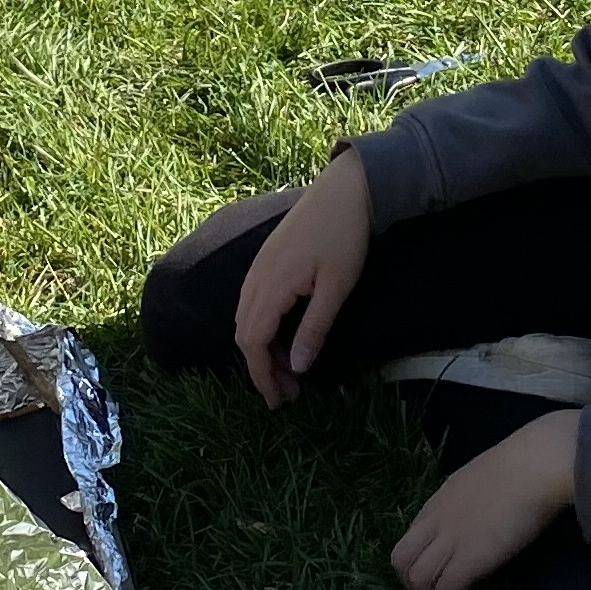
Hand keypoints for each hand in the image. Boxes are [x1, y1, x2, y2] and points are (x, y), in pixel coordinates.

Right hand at [231, 153, 372, 404]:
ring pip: (246, 318)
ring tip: (290, 370)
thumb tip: (298, 367)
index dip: (263, 376)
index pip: (254, 343)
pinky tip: (286, 335)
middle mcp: (256, 278)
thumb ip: (314, 328)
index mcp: (271, 287)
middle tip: (289, 394)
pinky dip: (263, 327)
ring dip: (263, 349)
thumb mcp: (336, 287)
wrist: (346, 187)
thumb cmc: (345, 235)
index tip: (280, 401)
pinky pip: (252, 302)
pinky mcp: (267, 259)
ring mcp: (259, 266)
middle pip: (245, 334)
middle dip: (263, 369)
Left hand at [390, 413, 579, 589]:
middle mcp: (437, 520)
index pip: (412, 535)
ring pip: (417, 579)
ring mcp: (451, 540)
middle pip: (402, 559)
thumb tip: (485, 510)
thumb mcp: (485, 477)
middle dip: (410, 585)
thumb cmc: (524, 464)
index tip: (428, 576)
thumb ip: (475, 497)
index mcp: (441, 499)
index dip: (416, 560)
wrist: (535, 465)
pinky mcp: (469, 560)